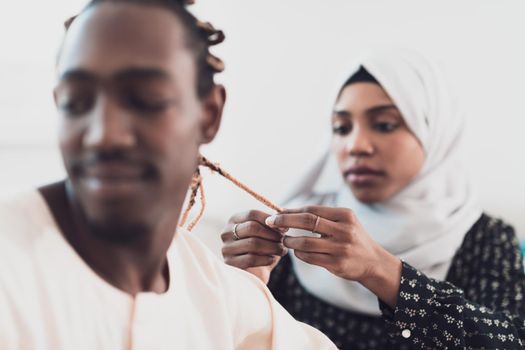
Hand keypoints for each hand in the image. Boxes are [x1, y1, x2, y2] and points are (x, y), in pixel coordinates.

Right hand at [221, 210, 287, 283]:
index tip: (284, 228)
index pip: (252, 214)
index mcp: (234, 220)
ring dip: (272, 247)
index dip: (270, 220)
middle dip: (272, 234)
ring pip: (253, 243)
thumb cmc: (263, 249)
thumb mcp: (266, 233)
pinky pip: (251, 259)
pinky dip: (266, 259)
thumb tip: (280, 216)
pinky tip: (272, 259)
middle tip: (283, 240)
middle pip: (252, 227)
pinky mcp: (230, 263)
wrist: (256, 273)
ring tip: (282, 250)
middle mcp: (226, 232)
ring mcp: (226, 248)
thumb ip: (271, 224)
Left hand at [265, 205, 401, 307]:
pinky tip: (296, 251)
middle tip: (270, 222)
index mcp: (345, 215)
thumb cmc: (352, 238)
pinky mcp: (337, 264)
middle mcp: (344, 230)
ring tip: (285, 240)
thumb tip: (288, 211)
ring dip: (290, 241)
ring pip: (305, 242)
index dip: (291, 211)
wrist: (373, 262)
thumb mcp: (344, 221)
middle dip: (285, 221)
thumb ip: (321, 216)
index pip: (312, 209)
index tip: (276, 213)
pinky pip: (309, 258)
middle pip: (307, 221)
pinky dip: (299, 254)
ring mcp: (341, 248)